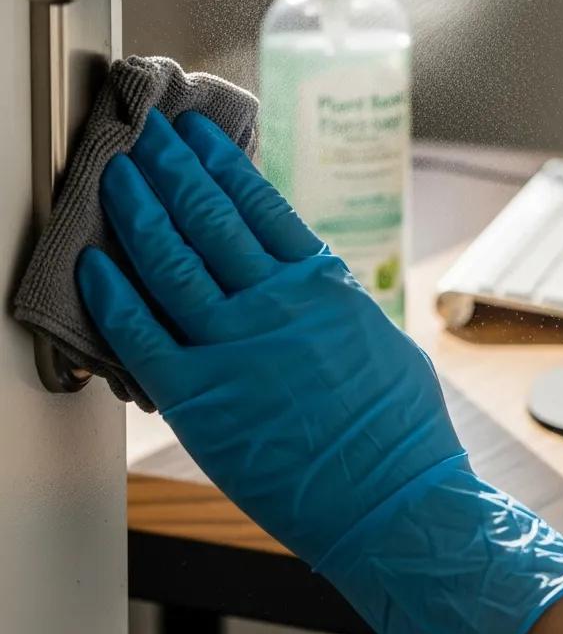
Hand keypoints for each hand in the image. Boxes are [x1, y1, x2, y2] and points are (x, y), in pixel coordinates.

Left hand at [78, 109, 562, 633]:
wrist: (392, 497)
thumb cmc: (397, 424)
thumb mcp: (375, 334)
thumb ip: (328, 300)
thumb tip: (302, 278)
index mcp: (322, 282)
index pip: (261, 202)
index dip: (223, 163)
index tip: (200, 136)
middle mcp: (276, 302)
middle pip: (211, 217)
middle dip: (175, 169)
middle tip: (151, 136)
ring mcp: (236, 348)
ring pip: (173, 262)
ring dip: (141, 212)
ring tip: (121, 175)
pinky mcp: (202, 400)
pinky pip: (144, 337)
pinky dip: (114, 297)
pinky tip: (94, 264)